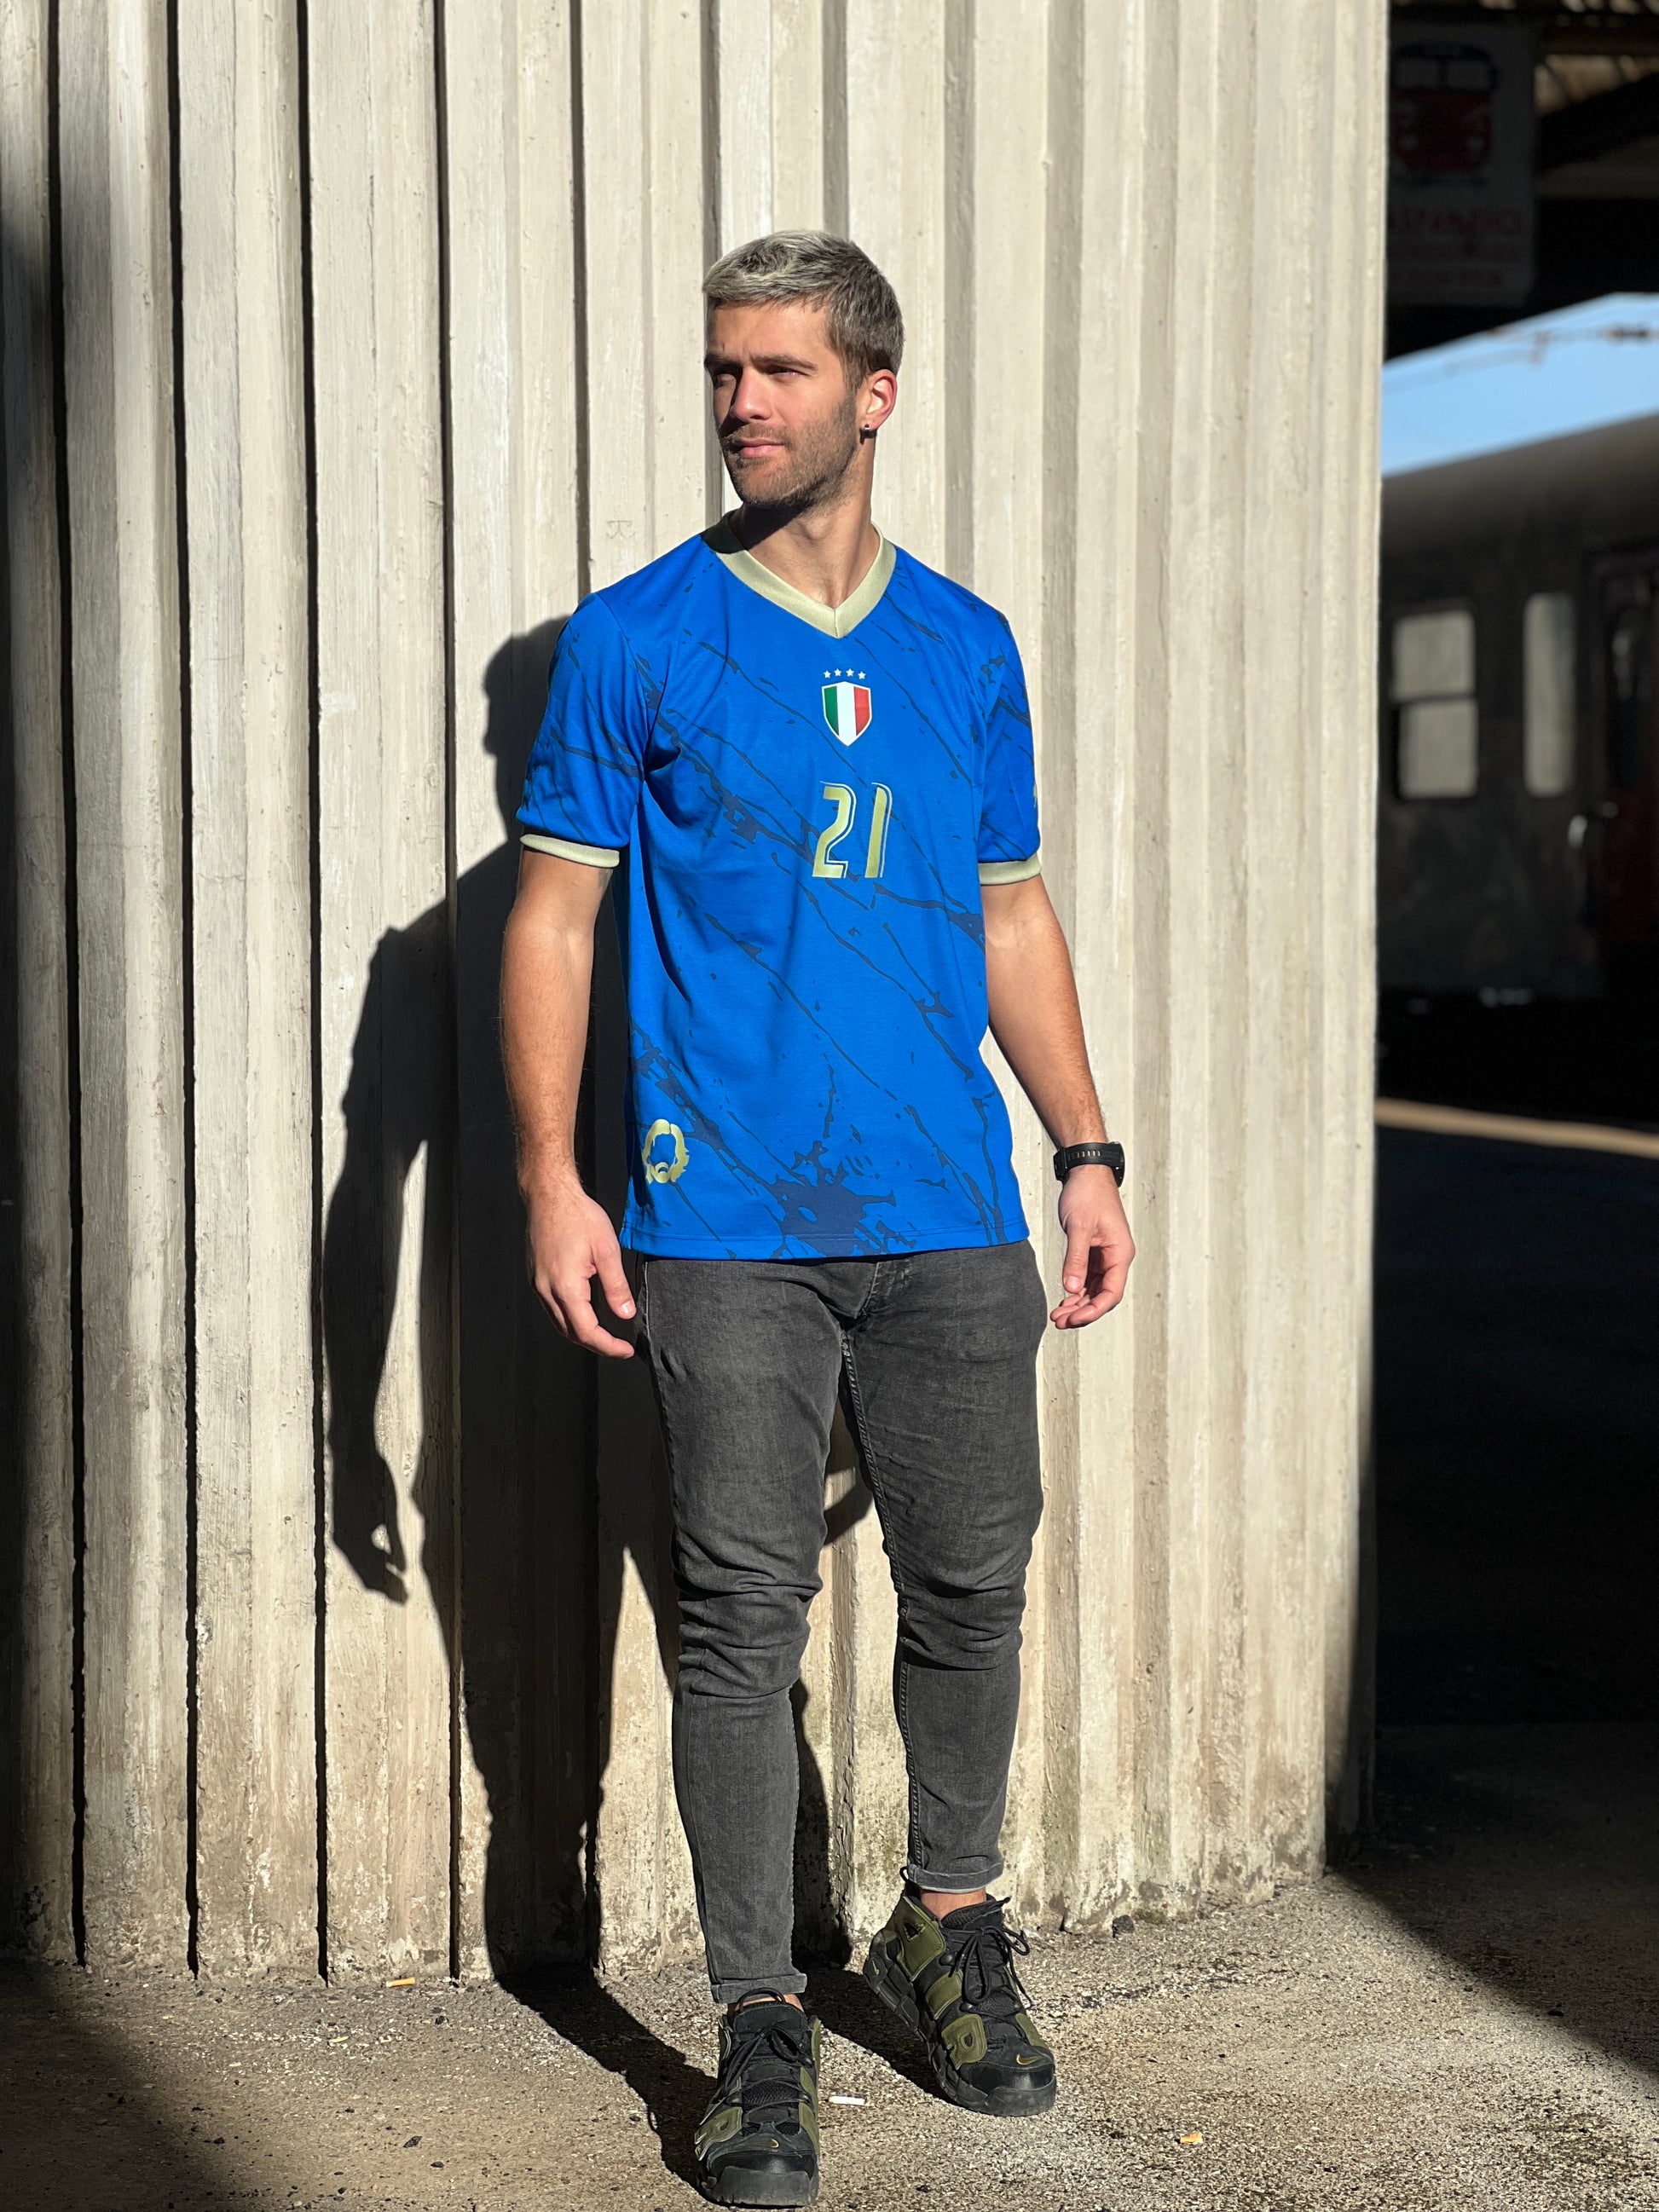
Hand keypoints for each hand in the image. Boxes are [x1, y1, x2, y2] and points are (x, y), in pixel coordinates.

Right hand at [523, 1173, 636, 1357]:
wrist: (549, 1194)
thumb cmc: (577, 1215)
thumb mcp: (606, 1249)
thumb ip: (616, 1286)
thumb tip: (625, 1314)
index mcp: (565, 1286)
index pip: (586, 1331)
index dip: (608, 1346)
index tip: (626, 1350)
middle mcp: (546, 1290)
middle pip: (570, 1332)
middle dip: (596, 1344)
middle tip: (619, 1345)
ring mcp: (538, 1284)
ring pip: (559, 1323)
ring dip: (582, 1333)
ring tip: (606, 1334)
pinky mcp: (535, 1277)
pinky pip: (552, 1308)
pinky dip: (570, 1318)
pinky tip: (586, 1312)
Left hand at [1051, 1165, 1133, 1328]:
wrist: (1086, 1171)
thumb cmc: (1088, 1194)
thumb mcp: (1079, 1227)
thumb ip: (1075, 1259)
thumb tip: (1070, 1289)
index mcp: (1120, 1253)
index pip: (1111, 1293)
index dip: (1093, 1310)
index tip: (1073, 1319)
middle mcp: (1116, 1258)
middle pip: (1103, 1296)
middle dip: (1082, 1311)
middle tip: (1059, 1322)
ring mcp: (1105, 1256)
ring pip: (1094, 1290)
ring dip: (1077, 1304)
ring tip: (1057, 1315)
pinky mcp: (1093, 1251)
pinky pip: (1087, 1278)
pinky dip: (1075, 1290)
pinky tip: (1062, 1300)